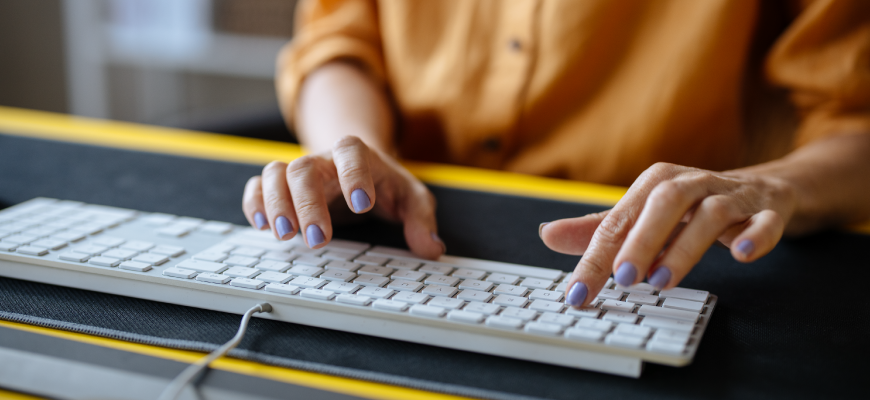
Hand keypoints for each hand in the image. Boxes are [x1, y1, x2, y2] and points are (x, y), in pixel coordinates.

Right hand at [242, 136, 444, 258]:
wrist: (358, 167)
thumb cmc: (385, 185)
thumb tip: (431, 248)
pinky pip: (257, 186)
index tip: (361, 204)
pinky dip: (255, 204)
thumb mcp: (411, 198)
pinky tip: (262, 227)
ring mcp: (298, 171)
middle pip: (305, 168)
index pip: (351, 151)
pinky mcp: (280, 187)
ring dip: (276, 204)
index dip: (354, 174)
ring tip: (285, 236)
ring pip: (275, 174)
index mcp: (357, 155)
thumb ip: (422, 220)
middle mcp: (322, 160)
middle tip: (318, 239)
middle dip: (308, 204)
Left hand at [539, 162, 796, 306]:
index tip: (577, 292)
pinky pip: (765, 221)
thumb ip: (599, 229)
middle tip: (622, 279)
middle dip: (641, 241)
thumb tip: (547, 235)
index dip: (595, 257)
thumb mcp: (643, 216)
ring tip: (663, 280)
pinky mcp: (767, 211)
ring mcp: (732, 196)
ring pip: (711, 214)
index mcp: (656, 184)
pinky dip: (757, 235)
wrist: (761, 190)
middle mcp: (692, 184)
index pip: (619, 221)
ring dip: (687, 246)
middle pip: (665, 204)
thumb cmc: (690, 208)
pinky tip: (744, 255)